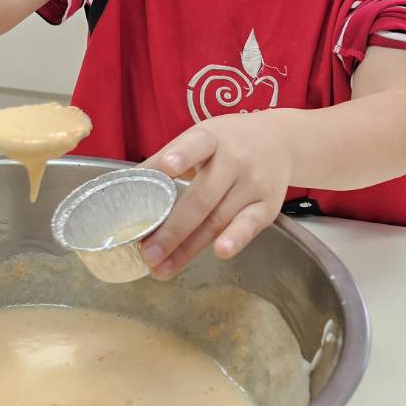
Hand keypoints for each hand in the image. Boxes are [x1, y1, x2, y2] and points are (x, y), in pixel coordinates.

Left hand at [138, 111, 294, 279]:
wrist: (280, 141)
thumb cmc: (228, 143)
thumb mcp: (199, 138)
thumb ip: (165, 160)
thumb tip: (125, 186)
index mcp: (212, 138)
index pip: (197, 144)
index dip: (182, 155)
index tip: (166, 168)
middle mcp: (235, 160)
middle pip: (201, 198)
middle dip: (172, 229)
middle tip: (147, 253)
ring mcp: (253, 184)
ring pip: (218, 219)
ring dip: (189, 248)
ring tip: (163, 268)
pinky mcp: (268, 205)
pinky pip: (249, 226)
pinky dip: (235, 239)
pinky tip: (219, 253)